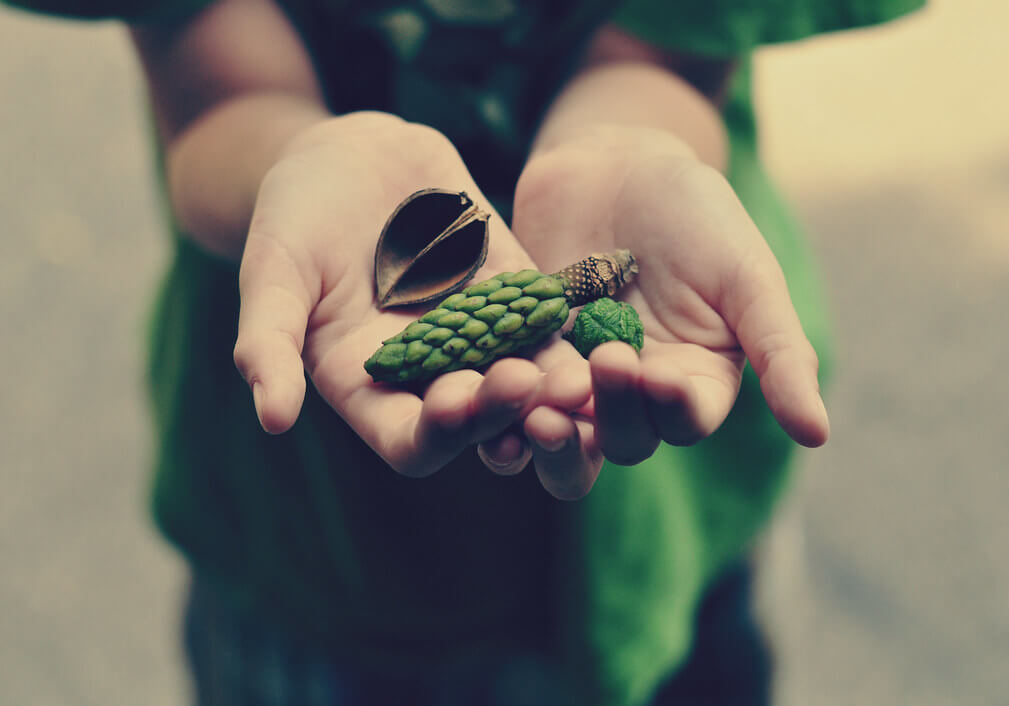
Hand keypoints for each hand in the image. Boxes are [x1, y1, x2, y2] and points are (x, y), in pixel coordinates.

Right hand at [232, 112, 591, 481]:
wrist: (349, 157)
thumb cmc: (295, 217)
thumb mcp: (272, 275)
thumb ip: (269, 343)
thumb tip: (270, 420)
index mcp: (371, 389)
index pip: (411, 441)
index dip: (438, 432)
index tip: (458, 401)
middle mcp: (431, 375)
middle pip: (482, 420)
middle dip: (507, 410)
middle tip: (532, 386)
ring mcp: (478, 337)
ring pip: (527, 380)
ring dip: (556, 388)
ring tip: (584, 378)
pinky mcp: (514, 295)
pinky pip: (550, 322)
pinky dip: (575, 332)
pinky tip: (604, 329)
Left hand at [512, 125, 829, 464]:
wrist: (615, 165)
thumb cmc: (695, 213)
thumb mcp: (746, 274)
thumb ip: (779, 350)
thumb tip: (818, 435)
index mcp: (695, 381)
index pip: (685, 419)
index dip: (671, 409)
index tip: (655, 374)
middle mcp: (635, 396)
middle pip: (621, 440)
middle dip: (608, 418)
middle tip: (593, 377)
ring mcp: (575, 380)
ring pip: (563, 437)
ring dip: (550, 437)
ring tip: (535, 415)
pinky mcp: (525, 358)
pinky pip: (509, 396)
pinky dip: (497, 405)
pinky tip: (480, 398)